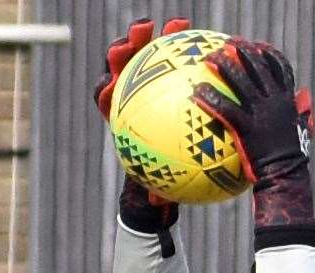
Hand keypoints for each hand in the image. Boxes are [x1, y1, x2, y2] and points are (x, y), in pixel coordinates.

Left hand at [94, 18, 186, 232]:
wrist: (165, 169)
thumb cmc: (160, 179)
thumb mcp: (159, 188)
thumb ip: (155, 193)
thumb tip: (157, 205)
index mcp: (119, 117)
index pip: (105, 97)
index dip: (106, 88)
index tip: (111, 84)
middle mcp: (128, 95)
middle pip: (120, 65)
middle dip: (127, 48)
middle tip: (141, 36)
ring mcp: (146, 83)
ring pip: (146, 54)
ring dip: (158, 36)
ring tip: (177, 24)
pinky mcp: (166, 77)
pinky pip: (176, 58)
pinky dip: (189, 48)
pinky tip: (210, 40)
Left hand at [194, 40, 311, 185]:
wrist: (285, 176)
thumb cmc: (291, 160)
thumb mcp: (302, 132)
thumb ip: (302, 112)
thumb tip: (304, 95)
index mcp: (287, 101)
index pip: (281, 69)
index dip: (269, 55)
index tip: (258, 46)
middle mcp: (275, 102)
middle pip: (258, 68)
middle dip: (243, 52)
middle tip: (229, 44)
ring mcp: (261, 113)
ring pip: (241, 82)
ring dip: (225, 66)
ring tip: (210, 57)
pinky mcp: (247, 128)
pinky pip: (225, 109)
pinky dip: (210, 98)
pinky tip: (196, 92)